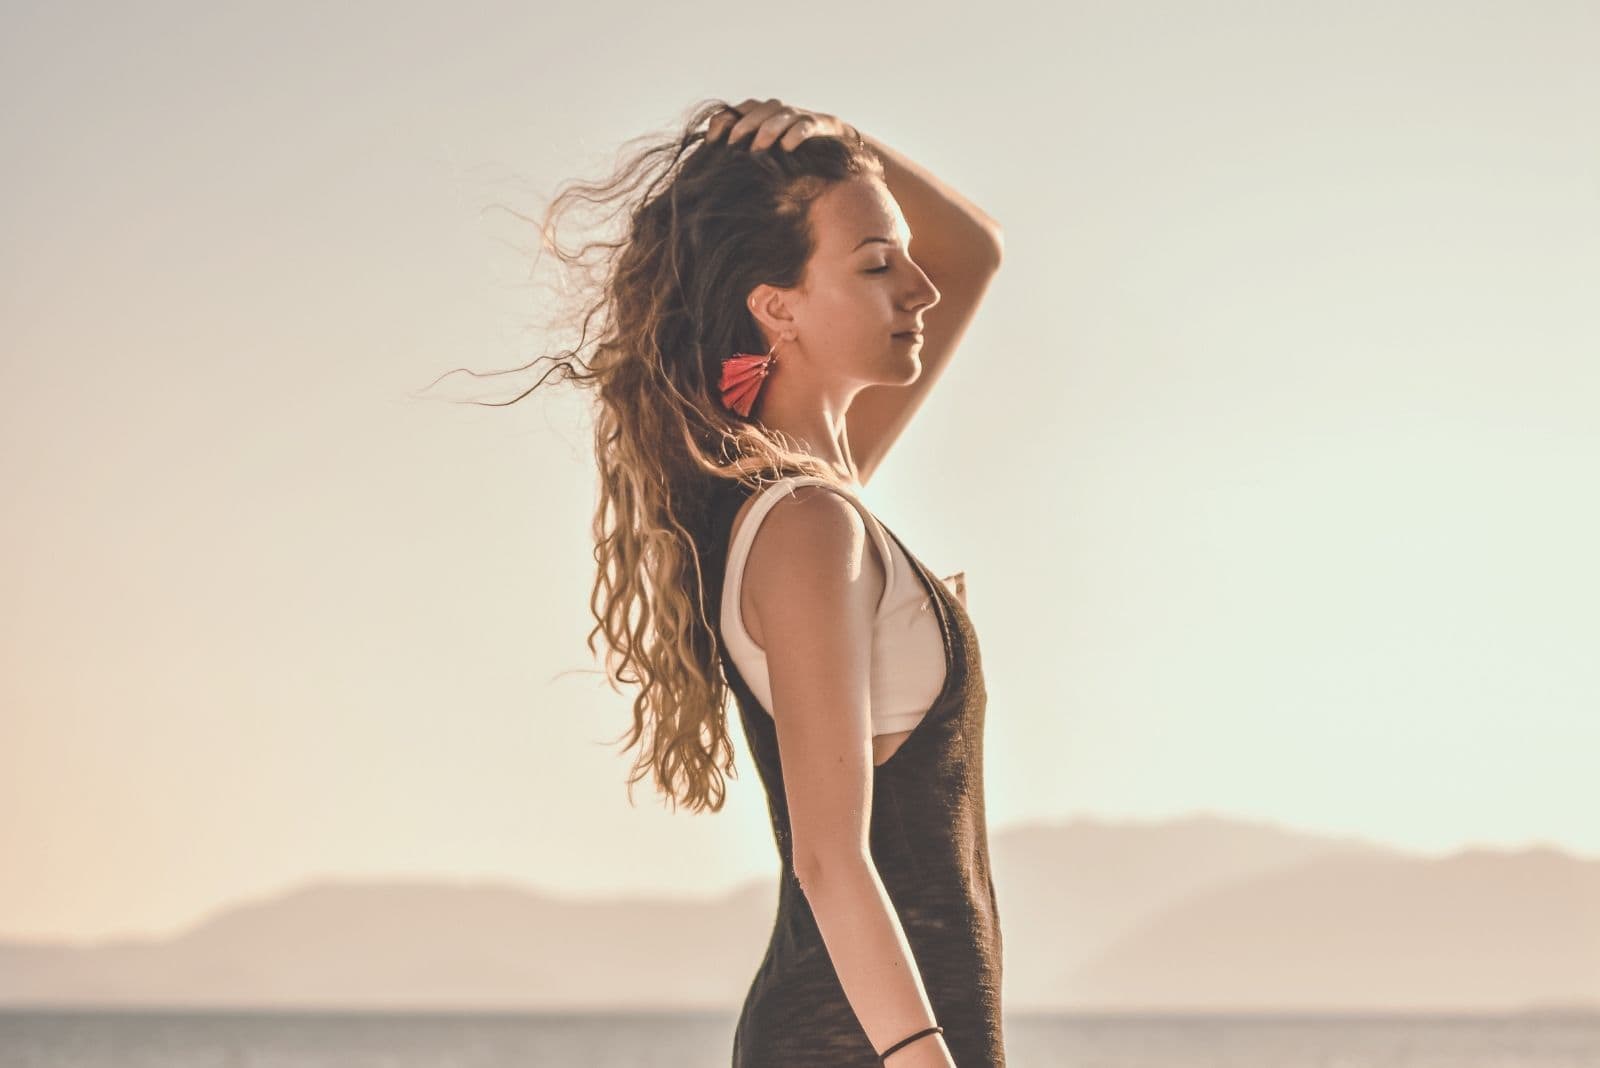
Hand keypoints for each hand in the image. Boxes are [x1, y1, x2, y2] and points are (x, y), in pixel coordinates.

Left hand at [706, 97, 859, 153]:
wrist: (836, 150)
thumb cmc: (793, 156)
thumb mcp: (766, 156)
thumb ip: (745, 157)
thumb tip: (716, 171)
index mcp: (762, 114)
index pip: (737, 109)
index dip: (723, 121)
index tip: (711, 142)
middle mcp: (778, 111)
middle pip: (757, 109)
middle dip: (743, 126)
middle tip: (732, 146)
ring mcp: (798, 115)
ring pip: (779, 115)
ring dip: (766, 130)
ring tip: (757, 149)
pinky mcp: (818, 123)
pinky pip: (804, 126)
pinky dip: (795, 135)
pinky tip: (787, 148)